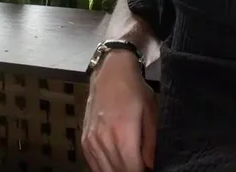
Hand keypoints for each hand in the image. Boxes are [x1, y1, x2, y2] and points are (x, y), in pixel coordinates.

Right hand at [82, 50, 157, 171]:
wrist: (110, 73)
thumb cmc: (135, 91)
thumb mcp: (151, 114)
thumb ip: (151, 144)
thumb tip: (150, 166)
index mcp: (122, 134)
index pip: (133, 170)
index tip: (150, 169)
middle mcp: (103, 141)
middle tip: (143, 166)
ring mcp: (91, 142)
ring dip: (119, 171)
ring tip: (132, 164)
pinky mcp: (85, 141)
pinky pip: (94, 166)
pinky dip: (106, 169)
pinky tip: (116, 165)